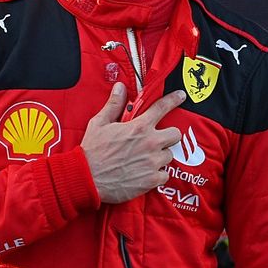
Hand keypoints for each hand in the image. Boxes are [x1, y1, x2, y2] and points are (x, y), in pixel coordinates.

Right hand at [80, 83, 184, 203]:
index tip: (181, 96)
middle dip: (168, 135)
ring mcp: (153, 162)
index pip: (162, 108)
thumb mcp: (100, 123)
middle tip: (156, 140)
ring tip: (145, 159)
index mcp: (139, 127)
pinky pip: (165, 175)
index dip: (173, 100)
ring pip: (169, 155)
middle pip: (175, 134)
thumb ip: (114, 105)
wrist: (87, 179)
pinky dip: (157, 174)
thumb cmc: (92, 151)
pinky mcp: (152, 180)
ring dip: (160, 156)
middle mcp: (150, 143)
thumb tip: (120, 87)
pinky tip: (145, 173)